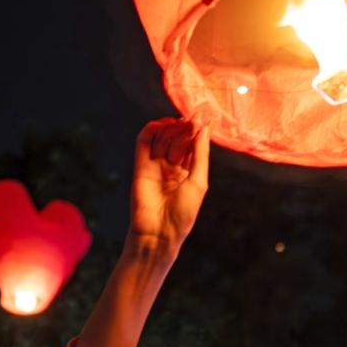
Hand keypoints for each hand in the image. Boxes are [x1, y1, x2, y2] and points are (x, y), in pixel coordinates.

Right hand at [129, 118, 210, 249]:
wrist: (159, 232)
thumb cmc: (183, 212)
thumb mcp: (199, 180)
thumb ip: (200, 153)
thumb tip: (205, 127)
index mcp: (189, 172)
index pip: (194, 145)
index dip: (199, 130)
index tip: (206, 115)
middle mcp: (172, 167)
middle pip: (179, 139)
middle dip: (187, 127)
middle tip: (195, 116)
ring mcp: (156, 165)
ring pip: (163, 138)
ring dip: (172, 127)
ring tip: (182, 121)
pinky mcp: (140, 166)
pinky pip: (144, 143)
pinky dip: (151, 130)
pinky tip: (162, 124)